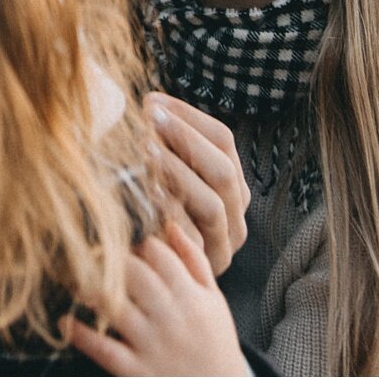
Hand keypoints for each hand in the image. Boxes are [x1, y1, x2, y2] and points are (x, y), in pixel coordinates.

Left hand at [61, 223, 249, 376]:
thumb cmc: (214, 342)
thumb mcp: (214, 300)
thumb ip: (194, 261)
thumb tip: (170, 225)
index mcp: (191, 295)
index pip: (157, 253)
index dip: (133, 240)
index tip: (119, 238)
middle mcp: (171, 316)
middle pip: (132, 273)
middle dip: (106, 258)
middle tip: (86, 252)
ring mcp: (152, 344)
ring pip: (115, 306)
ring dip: (88, 289)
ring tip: (72, 280)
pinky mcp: (137, 370)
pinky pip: (104, 349)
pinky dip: (81, 334)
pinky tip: (66, 321)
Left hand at [145, 93, 248, 274]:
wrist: (154, 277)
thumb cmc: (152, 214)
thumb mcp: (163, 175)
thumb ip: (163, 145)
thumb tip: (147, 103)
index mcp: (231, 183)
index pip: (222, 140)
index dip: (188, 117)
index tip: (151, 101)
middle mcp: (235, 212)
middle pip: (223, 169)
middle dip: (185, 138)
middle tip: (149, 118)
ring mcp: (223, 242)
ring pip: (212, 203)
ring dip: (177, 172)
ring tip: (143, 149)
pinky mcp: (205, 267)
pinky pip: (192, 239)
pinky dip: (169, 213)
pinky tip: (145, 194)